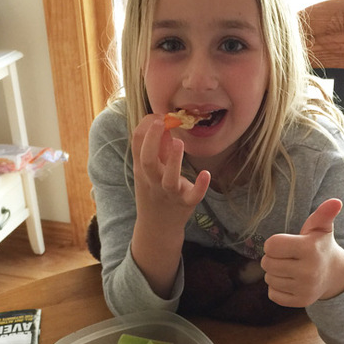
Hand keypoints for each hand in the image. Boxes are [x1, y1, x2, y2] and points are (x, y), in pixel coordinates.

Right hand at [130, 115, 210, 298]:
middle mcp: (153, 181)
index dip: (146, 128)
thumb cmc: (154, 192)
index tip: (156, 116)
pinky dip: (199, 186)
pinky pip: (192, 196)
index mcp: (143, 169)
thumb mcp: (149, 171)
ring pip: (169, 179)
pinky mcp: (185, 204)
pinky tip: (206, 174)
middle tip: (161, 121)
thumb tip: (167, 124)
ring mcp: (169, 194)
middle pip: (148, 161)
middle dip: (152, 140)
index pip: (137, 146)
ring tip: (180, 142)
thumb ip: (157, 149)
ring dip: (174, 161)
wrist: (157, 227)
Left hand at [261, 198, 343, 306]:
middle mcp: (308, 271)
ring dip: (275, 273)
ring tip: (290, 268)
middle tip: (287, 257)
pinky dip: (277, 288)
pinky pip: (272, 294)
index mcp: (310, 249)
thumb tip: (335, 201)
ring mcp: (305, 289)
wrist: (335, 275)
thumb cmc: (320, 246)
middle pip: (267, 263)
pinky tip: (290, 281)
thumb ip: (323, 214)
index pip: (271, 246)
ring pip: (269, 279)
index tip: (285, 244)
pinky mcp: (301, 302)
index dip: (274, 244)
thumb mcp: (321, 228)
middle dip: (272, 258)